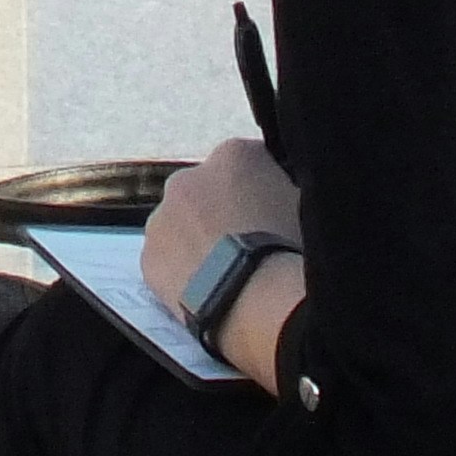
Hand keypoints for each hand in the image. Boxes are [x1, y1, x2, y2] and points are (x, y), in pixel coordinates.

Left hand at [143, 137, 303, 389]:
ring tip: (227, 272)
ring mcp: (161, 218)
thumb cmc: (292, 249)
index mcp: (234, 154)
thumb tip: (286, 194)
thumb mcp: (307, 204)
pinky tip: (208, 288)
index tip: (275, 216)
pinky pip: (167, 259)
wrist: (257, 301)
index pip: (250, 164)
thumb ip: (288, 189)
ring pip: (182, 225)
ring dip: (199, 240)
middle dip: (224, 212)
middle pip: (209, 192)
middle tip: (249, 245)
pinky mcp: (147, 257)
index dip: (265, 192)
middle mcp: (188, 177)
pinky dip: (183, 270)